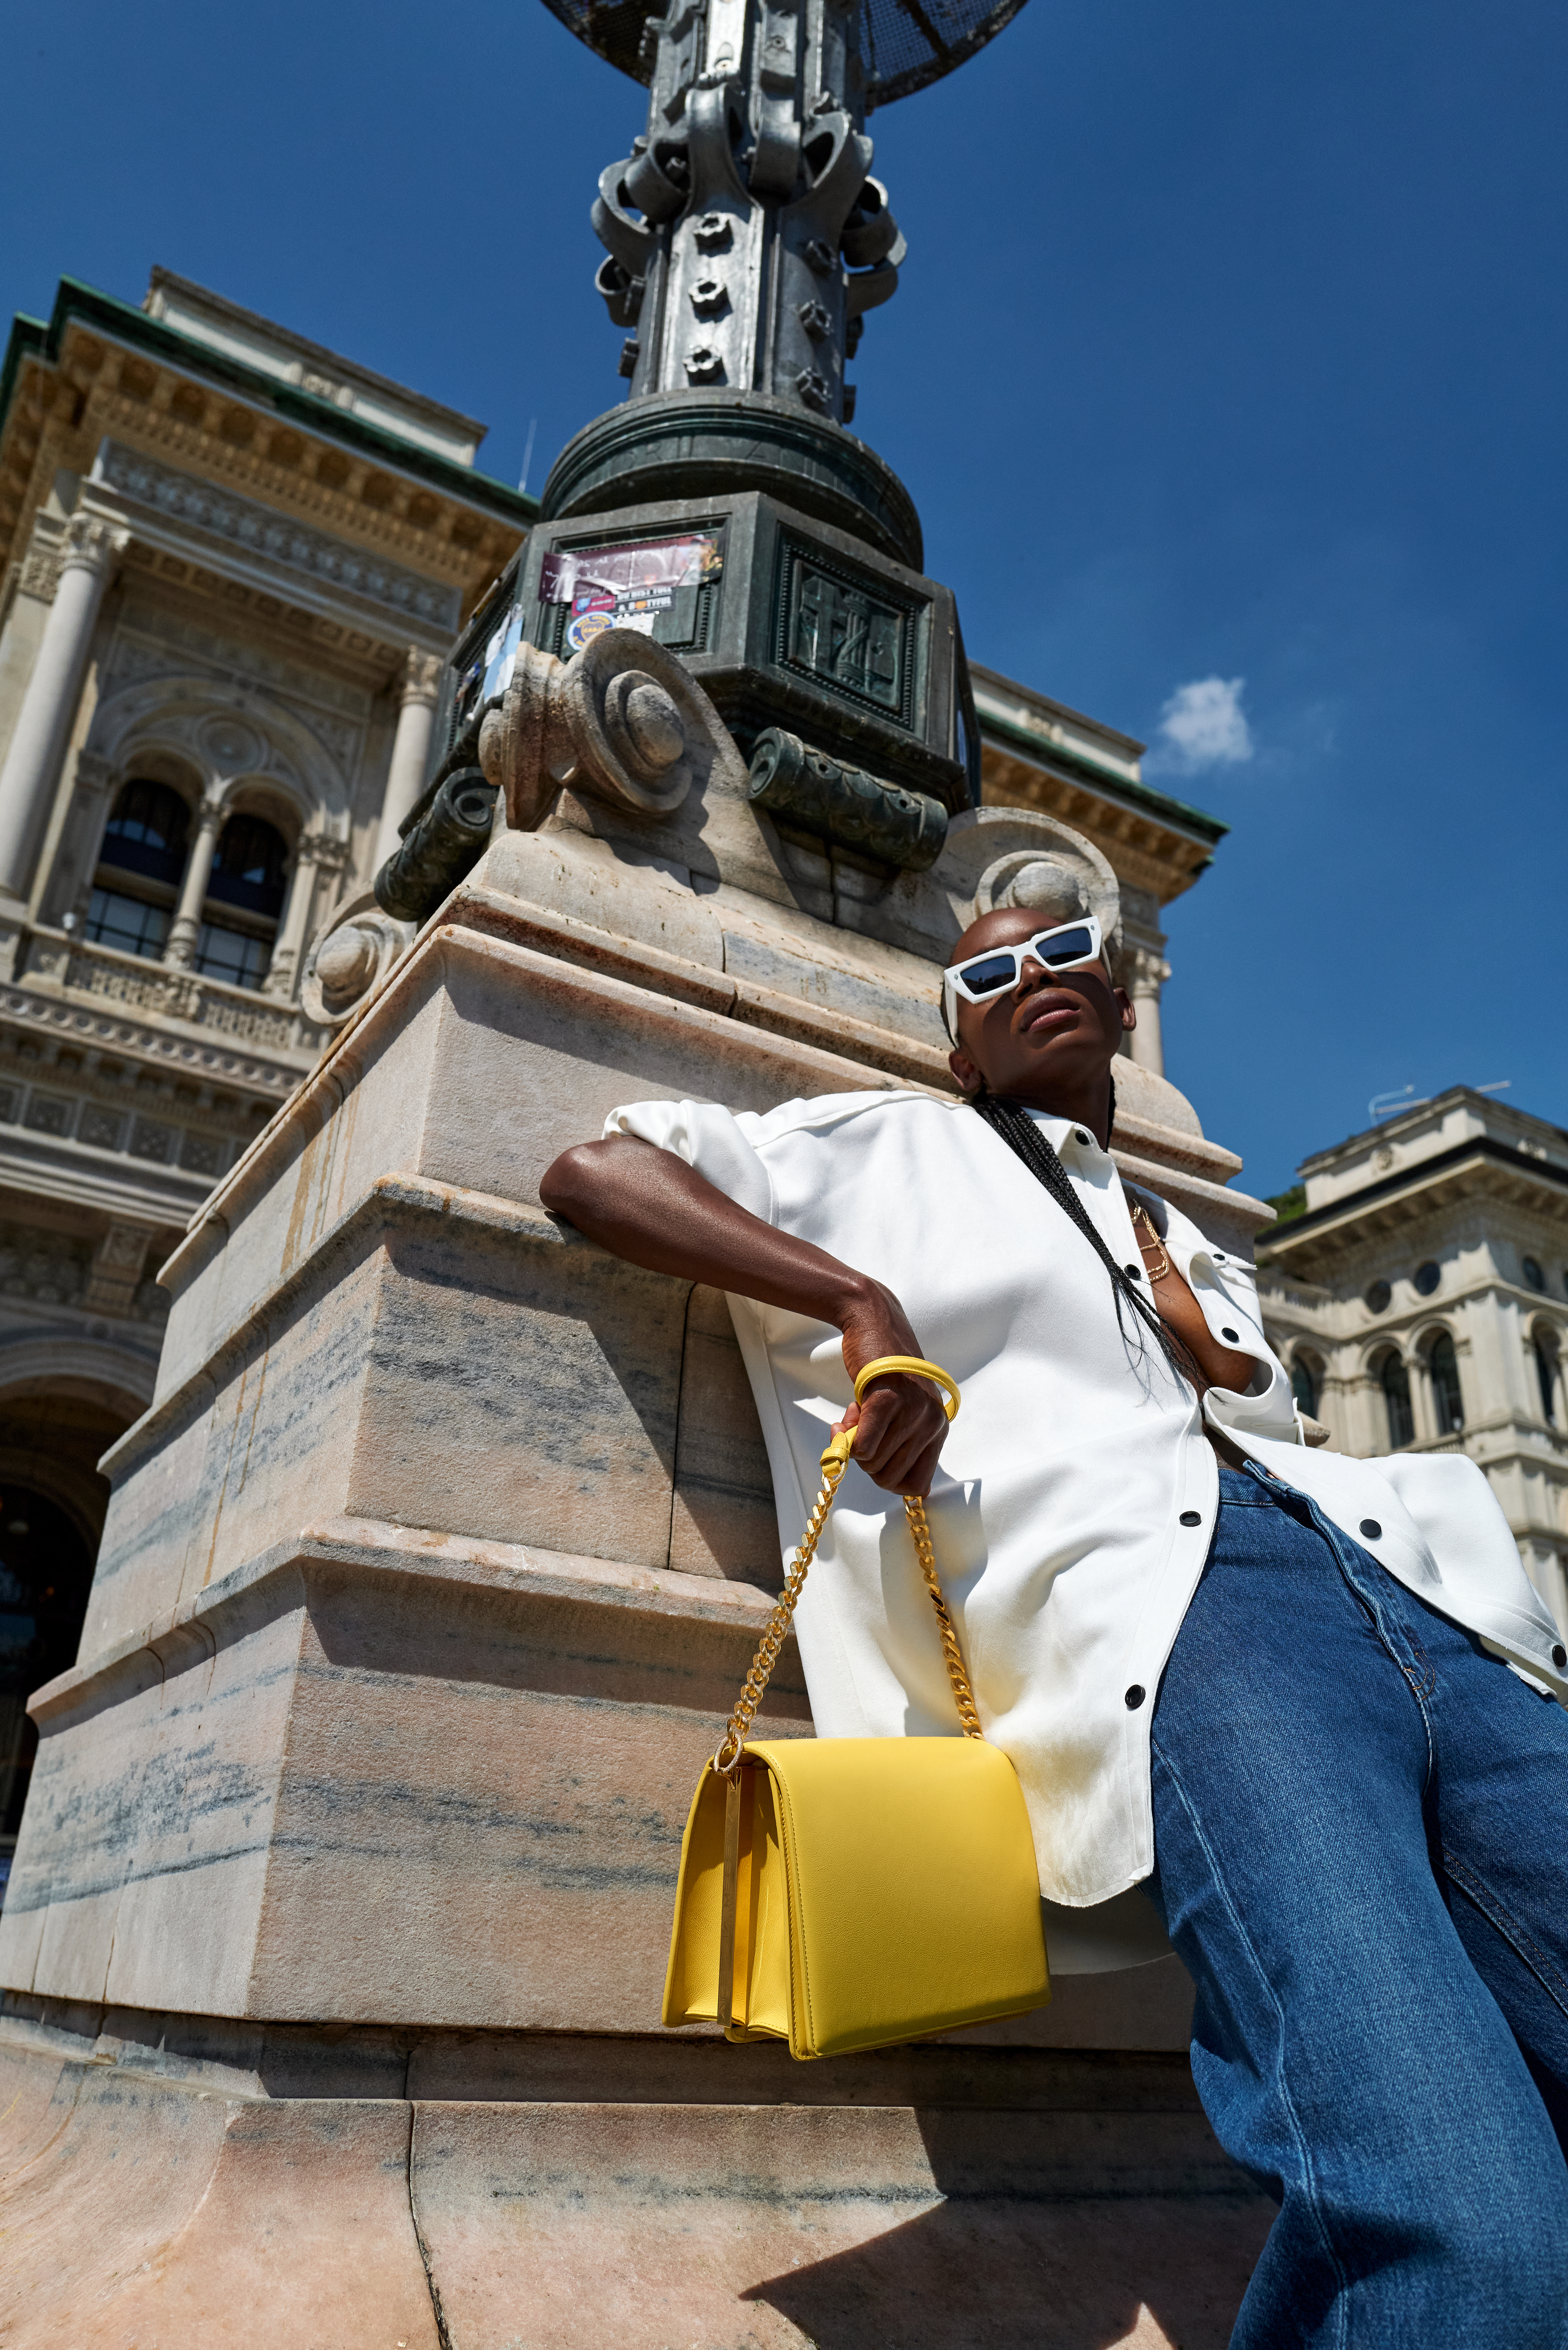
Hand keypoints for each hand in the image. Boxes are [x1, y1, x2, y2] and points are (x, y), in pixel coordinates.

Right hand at [833, 1280, 950, 1497]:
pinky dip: (849, 1438)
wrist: (875, 1323)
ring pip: (873, 1464)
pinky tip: (851, 1412)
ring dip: (854, 1443)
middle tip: (863, 1428)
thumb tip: (871, 1469)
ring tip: (860, 1410)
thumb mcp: (898, 1412)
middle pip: (889, 1479)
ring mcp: (913, 1412)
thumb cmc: (882, 1372)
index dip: (888, 1479)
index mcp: (937, 1430)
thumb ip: (892, 1443)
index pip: (917, 1487)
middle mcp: (931, 1423)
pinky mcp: (889, 1400)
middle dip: (866, 1462)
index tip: (876, 1455)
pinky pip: (863, 1447)